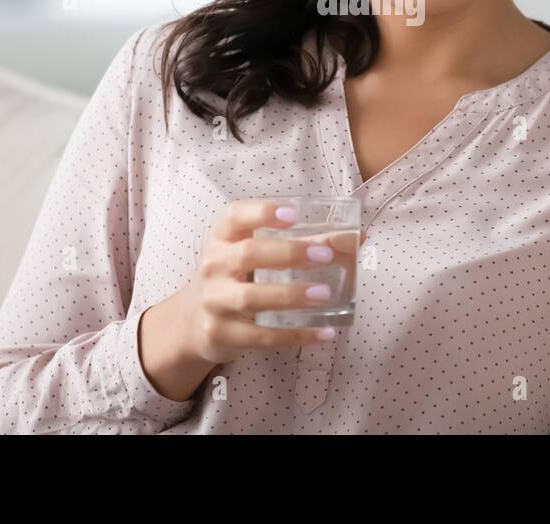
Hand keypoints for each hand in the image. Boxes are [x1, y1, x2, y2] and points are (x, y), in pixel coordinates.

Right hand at [173, 198, 367, 365]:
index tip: (293, 213)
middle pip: (249, 254)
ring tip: (324, 294)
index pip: (235, 216)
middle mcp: (214, 265)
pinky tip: (324, 332)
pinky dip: (294, 336)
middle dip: (288, 253)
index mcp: (222, 237)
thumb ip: (304, 243)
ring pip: (251, 297)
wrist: (192, 321)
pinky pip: (261, 336)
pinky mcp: (221, 333)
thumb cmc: (234, 276)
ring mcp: (215, 301)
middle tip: (324, 255)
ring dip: (290, 295)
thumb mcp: (255, 254)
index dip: (263, 212)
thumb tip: (357, 238)